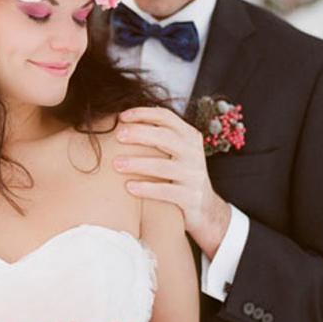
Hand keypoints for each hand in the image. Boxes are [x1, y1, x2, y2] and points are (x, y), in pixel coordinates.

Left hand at [113, 106, 230, 258]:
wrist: (206, 208)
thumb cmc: (181, 174)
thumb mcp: (177, 151)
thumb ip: (159, 137)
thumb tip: (121, 121)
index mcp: (189, 136)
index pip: (167, 118)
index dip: (144, 113)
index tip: (121, 116)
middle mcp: (194, 153)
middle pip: (165, 137)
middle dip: (139, 133)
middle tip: (117, 135)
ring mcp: (194, 176)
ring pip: (163, 167)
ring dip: (137, 163)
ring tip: (116, 163)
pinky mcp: (191, 198)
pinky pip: (166, 191)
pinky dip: (146, 188)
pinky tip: (129, 187)